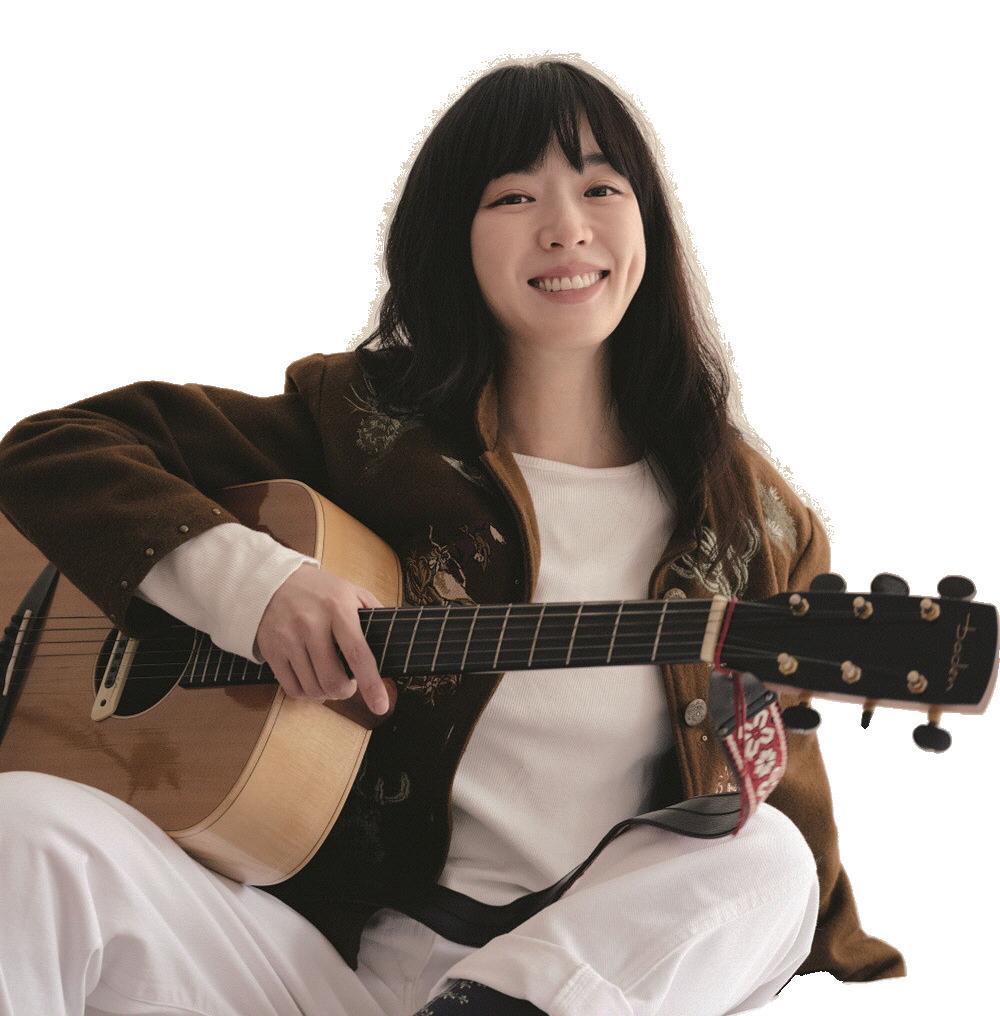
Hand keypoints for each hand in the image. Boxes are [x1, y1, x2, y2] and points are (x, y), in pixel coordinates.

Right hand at [254, 563, 390, 714]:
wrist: (271, 582)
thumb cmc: (319, 590)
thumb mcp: (351, 591)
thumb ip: (373, 612)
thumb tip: (392, 640)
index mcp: (337, 608)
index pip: (357, 654)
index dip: (371, 684)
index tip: (380, 706)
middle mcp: (311, 624)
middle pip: (333, 680)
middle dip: (345, 691)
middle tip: (348, 684)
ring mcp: (289, 638)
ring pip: (313, 689)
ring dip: (326, 693)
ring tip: (328, 679)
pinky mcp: (271, 650)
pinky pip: (292, 689)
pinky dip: (306, 693)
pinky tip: (311, 681)